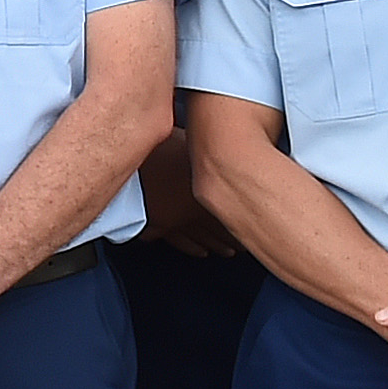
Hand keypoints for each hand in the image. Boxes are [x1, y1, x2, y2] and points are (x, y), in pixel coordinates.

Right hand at [134, 133, 238, 259]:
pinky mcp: (158, 225)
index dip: (245, 218)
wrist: (130, 165)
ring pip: (202, 238)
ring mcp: (177, 219)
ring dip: (216, 245)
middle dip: (234, 236)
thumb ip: (201, 145)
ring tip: (229, 252)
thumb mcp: (185, 137)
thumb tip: (219, 136)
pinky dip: (191, 248)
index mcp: (205, 187)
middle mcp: (195, 206)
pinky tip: (200, 252)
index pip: (231, 209)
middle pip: (220, 226)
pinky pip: (179, 242)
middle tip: (248, 244)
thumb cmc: (155, 147)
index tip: (257, 223)